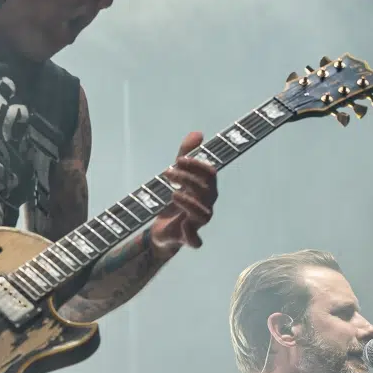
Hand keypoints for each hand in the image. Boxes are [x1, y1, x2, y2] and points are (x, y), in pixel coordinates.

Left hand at [148, 132, 218, 253]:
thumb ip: (185, 153)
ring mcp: (199, 223)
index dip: (196, 165)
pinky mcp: (190, 239)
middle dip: (187, 179)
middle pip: (205, 190)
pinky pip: (196, 240)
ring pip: (203, 213)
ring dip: (188, 201)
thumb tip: (198, 133)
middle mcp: (207, 205)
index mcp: (207, 189)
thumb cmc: (174, 199)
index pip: (210, 174)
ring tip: (172, 193)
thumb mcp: (177, 173)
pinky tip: (181, 224)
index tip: (179, 159)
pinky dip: (191, 234)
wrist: (161, 228)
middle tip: (167, 173)